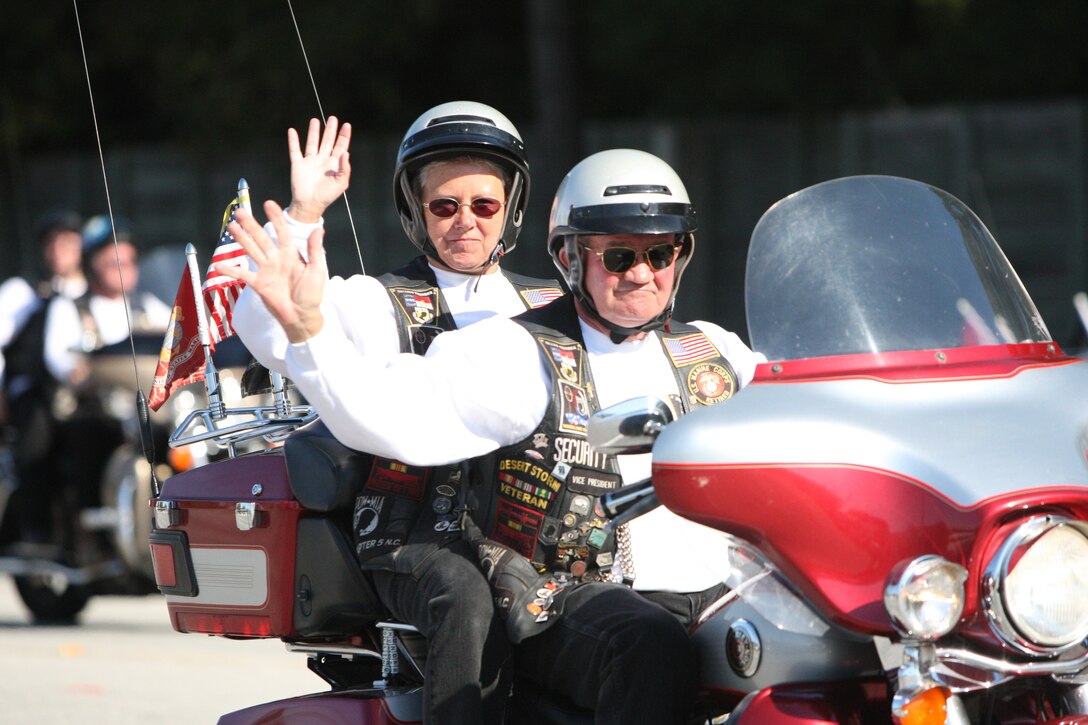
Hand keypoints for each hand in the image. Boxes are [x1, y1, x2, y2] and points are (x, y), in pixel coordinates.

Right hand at [216, 199, 326, 342]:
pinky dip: (230, 270)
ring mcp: (266, 270)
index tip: (268, 204)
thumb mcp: (316, 270)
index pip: (282, 232)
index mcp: (291, 254)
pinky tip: (218, 264)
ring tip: (231, 226)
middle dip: (251, 225)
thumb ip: (314, 250)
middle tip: (239, 212)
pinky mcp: (259, 283)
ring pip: (251, 250)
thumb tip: (319, 229)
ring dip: (241, 238)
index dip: (276, 218)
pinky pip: (242, 275)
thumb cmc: (312, 294)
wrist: (302, 316)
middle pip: (262, 238)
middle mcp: (277, 259)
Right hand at [285, 116, 351, 222]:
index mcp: (334, 164)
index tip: (346, 125)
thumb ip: (344, 168)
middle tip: (333, 118)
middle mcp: (322, 160)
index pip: (340, 147)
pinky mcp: (298, 164)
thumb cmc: (327, 195)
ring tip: (315, 120)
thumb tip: (346, 152)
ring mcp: (310, 161)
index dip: (344, 136)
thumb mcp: (341, 183)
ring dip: (314, 132)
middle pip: (327, 141)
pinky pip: (295, 150)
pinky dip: (293, 141)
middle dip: (330, 130)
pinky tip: (292, 131)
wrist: (310, 204)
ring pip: (312, 143)